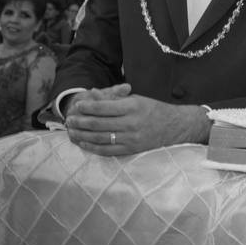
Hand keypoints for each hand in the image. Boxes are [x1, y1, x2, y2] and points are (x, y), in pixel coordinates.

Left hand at [65, 83, 211, 155]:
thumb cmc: (154, 110)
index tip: (77, 105)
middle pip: (99, 123)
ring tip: (72, 131)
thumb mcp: (137, 99)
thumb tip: (93, 94)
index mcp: (133, 107)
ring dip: (83, 134)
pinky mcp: (131, 150)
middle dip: (81, 121)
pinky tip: (83, 142)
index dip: (88, 106)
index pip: (104, 107)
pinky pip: (107, 150)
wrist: (176, 127)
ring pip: (100, 138)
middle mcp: (132, 123)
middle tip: (69, 119)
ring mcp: (131, 138)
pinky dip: (93, 147)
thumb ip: (115, 98)